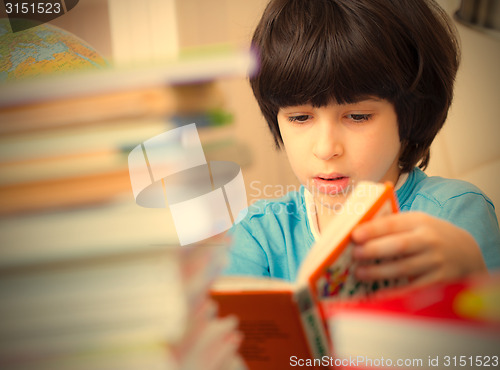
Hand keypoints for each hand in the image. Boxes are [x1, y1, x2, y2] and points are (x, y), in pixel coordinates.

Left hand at [351, 212, 487, 286]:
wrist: (465, 252)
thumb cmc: (428, 235)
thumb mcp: (415, 223)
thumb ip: (392, 226)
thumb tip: (356, 234)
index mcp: (419, 221)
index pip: (393, 224)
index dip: (373, 230)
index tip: (354, 235)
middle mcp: (429, 240)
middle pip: (399, 246)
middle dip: (374, 250)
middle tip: (355, 254)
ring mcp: (435, 261)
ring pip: (404, 268)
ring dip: (379, 272)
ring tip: (360, 273)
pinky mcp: (439, 280)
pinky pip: (413, 288)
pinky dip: (394, 292)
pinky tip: (377, 293)